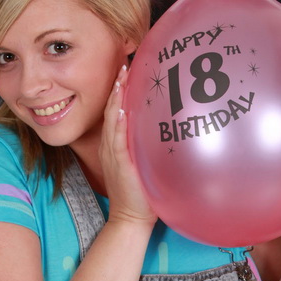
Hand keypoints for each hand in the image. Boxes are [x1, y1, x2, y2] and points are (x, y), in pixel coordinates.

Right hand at [99, 64, 157, 227]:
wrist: (130, 218)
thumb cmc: (141, 194)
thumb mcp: (145, 164)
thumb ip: (150, 146)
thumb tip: (168, 130)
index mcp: (117, 144)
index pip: (117, 111)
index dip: (121, 90)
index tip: (128, 68)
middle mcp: (112, 145)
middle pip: (112, 108)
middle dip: (118, 86)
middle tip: (124, 63)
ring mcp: (114, 154)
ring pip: (112, 119)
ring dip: (116, 98)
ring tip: (122, 77)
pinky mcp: (119, 164)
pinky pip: (116, 141)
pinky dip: (117, 124)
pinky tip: (120, 111)